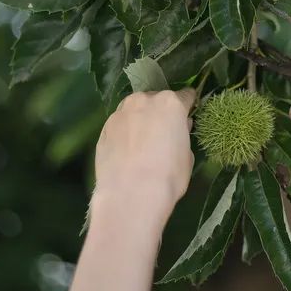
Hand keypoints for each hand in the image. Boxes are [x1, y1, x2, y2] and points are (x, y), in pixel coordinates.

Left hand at [93, 89, 196, 225]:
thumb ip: (182, 136)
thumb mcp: (186, 156)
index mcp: (170, 104)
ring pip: (134, 110)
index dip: (187, 106)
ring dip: (140, 119)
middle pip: (155, 100)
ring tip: (141, 142)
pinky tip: (126, 152)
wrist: (130, 194)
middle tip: (162, 133)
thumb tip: (179, 128)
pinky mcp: (104, 129)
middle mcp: (143, 101)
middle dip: (160, 113)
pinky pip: (120, 125)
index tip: (187, 115)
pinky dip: (125, 133)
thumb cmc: (168, 176)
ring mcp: (120, 113)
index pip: (184, 96)